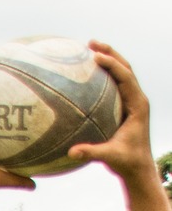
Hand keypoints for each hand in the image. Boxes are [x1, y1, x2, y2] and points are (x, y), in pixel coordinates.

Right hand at [66, 43, 156, 184]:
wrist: (139, 168)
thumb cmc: (127, 162)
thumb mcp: (110, 158)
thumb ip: (92, 153)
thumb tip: (71, 153)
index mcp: (138, 105)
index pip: (126, 77)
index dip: (112, 65)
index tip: (96, 57)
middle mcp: (137, 99)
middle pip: (125, 68)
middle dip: (109, 53)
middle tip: (91, 43)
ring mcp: (131, 102)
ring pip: (120, 74)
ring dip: (107, 60)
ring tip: (88, 50)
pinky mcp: (124, 107)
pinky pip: (112, 86)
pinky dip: (101, 77)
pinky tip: (84, 75)